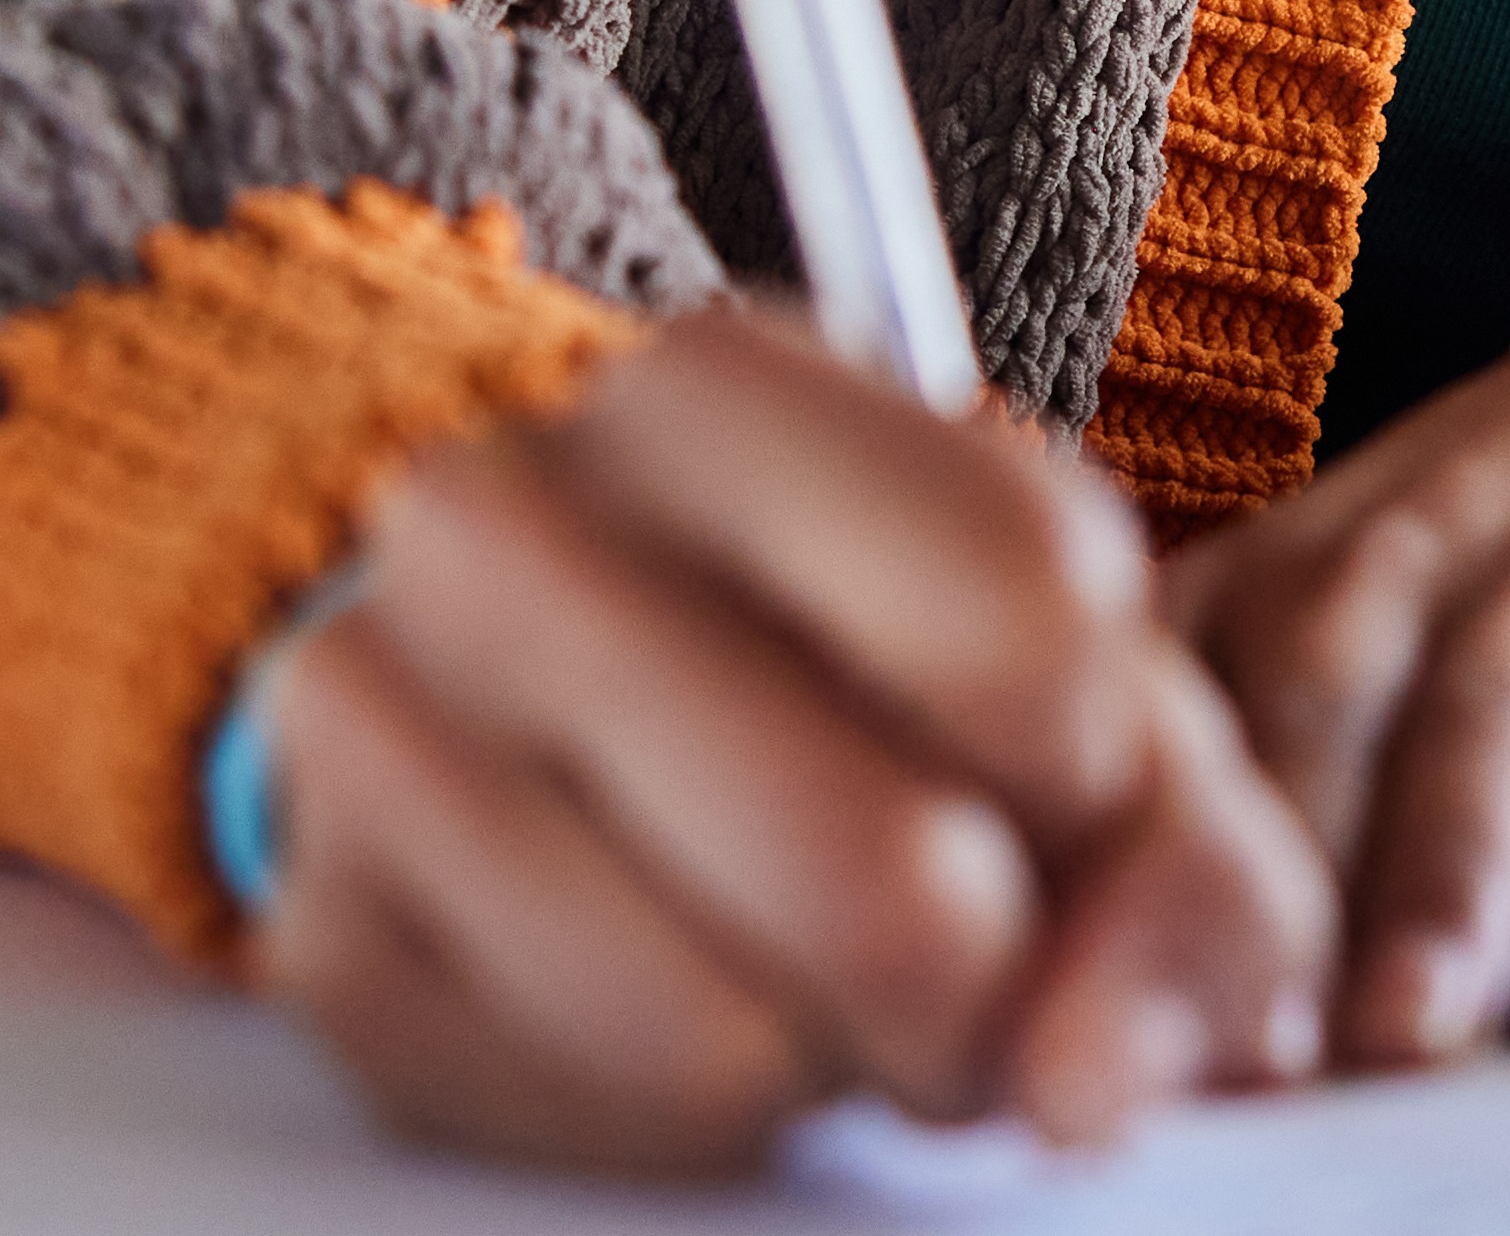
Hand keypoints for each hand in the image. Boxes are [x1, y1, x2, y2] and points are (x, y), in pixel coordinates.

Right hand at [261, 305, 1331, 1175]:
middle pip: (884, 877)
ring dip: (828, 1057)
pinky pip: (596, 1122)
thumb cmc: (834, 672)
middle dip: (981, 979)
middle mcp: (502, 520)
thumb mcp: (1066, 694)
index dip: (1102, 768)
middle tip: (959, 942)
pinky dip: (688, 1116)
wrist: (519, 696)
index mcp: (708, 388)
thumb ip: (1184, 870)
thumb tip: (1094, 1082)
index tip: (1058, 772)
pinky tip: (685, 992)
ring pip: (727, 1034)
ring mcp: (372, 726)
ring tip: (808, 961)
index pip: (1032, 611)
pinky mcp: (324, 939)